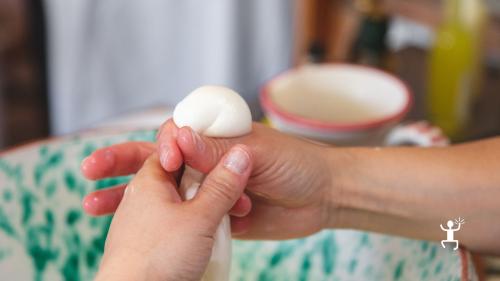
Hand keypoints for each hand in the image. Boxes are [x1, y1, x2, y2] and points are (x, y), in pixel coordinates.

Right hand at [83, 119, 336, 239]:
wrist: (324, 198)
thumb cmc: (298, 164)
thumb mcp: (259, 154)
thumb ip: (218, 151)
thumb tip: (179, 140)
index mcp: (217, 136)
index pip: (175, 132)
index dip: (162, 143)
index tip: (167, 158)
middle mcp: (207, 160)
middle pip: (156, 159)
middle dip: (123, 162)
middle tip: (90, 168)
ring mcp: (208, 188)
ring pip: (162, 191)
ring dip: (127, 196)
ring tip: (92, 204)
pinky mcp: (213, 215)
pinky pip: (183, 218)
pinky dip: (159, 224)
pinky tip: (131, 229)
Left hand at [95, 146, 252, 280]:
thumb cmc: (158, 258)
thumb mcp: (201, 219)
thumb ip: (222, 186)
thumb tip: (240, 155)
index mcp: (149, 180)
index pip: (175, 149)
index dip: (201, 152)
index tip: (225, 160)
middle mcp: (141, 197)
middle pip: (181, 179)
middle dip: (208, 187)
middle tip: (233, 197)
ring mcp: (141, 222)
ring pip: (179, 205)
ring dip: (204, 210)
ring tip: (227, 223)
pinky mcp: (146, 244)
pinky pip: (174, 227)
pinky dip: (192, 230)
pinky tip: (206, 243)